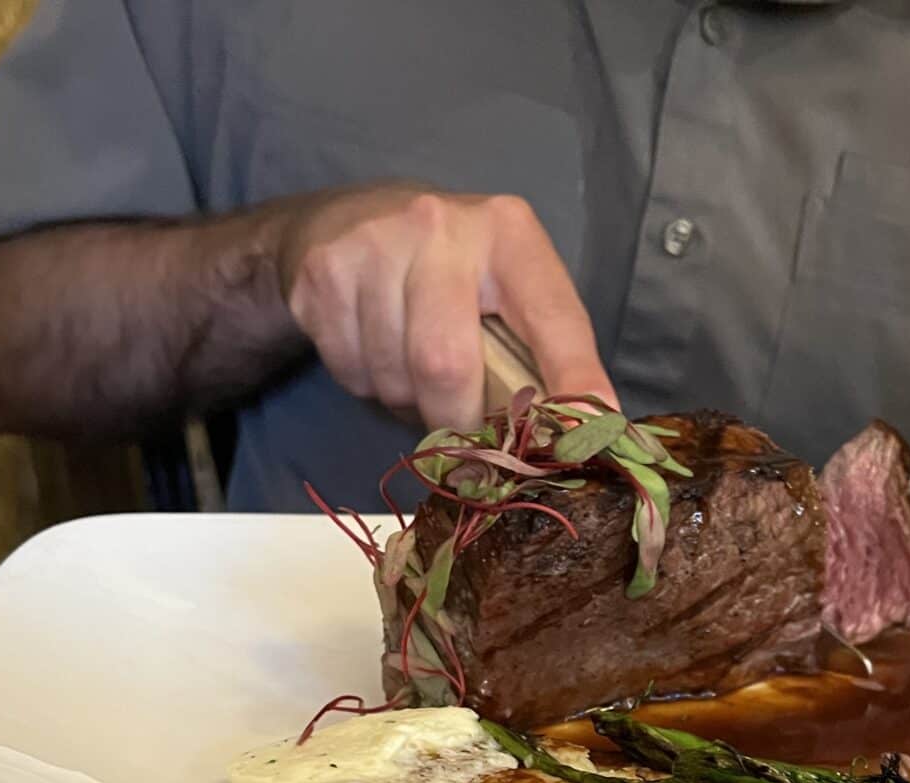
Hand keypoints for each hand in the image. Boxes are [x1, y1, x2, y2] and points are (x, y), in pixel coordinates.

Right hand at [281, 184, 615, 429]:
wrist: (350, 219)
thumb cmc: (452, 269)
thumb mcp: (507, 287)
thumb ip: (542, 349)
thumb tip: (578, 434)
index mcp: (508, 232)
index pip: (553, 320)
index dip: (573, 383)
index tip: (586, 437)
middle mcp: (440, 227)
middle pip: (446, 365)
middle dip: (457, 419)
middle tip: (465, 429)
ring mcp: (373, 246)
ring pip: (395, 379)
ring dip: (409, 402)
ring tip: (415, 372)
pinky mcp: (323, 274)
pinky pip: (352, 372)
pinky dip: (369, 385)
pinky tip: (377, 350)